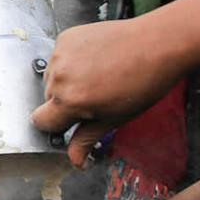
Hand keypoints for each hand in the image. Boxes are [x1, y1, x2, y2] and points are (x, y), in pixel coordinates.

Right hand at [31, 14, 190, 166]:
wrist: (157, 45)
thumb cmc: (143, 83)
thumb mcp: (115, 118)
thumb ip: (87, 138)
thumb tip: (75, 162)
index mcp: (71, 101)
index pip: (41, 121)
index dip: (56, 124)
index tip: (71, 121)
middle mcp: (59, 77)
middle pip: (48, 98)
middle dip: (66, 101)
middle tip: (94, 96)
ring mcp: (61, 55)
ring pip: (52, 77)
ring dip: (67, 80)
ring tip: (96, 75)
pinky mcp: (66, 38)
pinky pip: (59, 57)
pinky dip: (71, 60)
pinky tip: (95, 59)